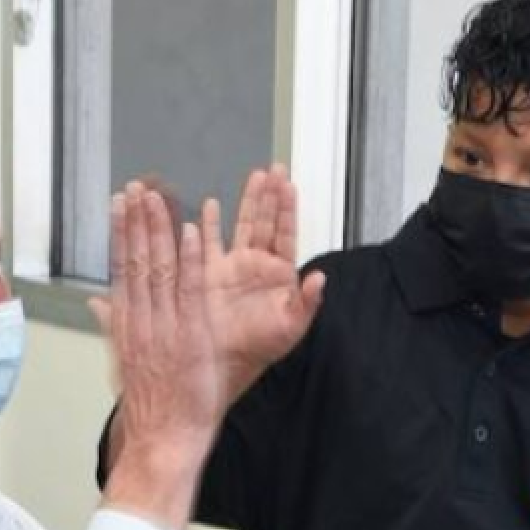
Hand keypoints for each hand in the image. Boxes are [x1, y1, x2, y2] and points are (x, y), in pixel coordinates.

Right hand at [91, 182, 221, 529]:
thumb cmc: (149, 406)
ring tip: (159, 197)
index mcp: (126, 325)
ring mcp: (166, 327)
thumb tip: (96, 304)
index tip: (120, 205)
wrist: (162, 438)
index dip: (121, 232)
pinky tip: (193, 233)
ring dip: (160, 230)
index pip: (121, 268)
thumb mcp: (123, 362)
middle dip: (137, 221)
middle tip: (137, 187)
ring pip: (160, 269)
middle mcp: (142, 321)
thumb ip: (112, 326)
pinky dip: (191, 261)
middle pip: (136, 261)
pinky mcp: (192, 337)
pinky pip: (191, 291)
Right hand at [202, 164, 324, 402]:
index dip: (287, 209)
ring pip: (242, 225)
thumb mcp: (290, 328)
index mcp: (278, 274)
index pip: (285, 233)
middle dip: (270, 195)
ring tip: (254, 176)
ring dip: (248, 202)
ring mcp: (233, 266)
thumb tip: (320, 277)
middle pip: (266, 221)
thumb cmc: (259, 348)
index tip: (289, 184)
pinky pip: (210, 242)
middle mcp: (256, 265)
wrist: (223, 362)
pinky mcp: (209, 272)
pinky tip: (212, 206)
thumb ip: (307, 302)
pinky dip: (211, 224)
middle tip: (275, 168)